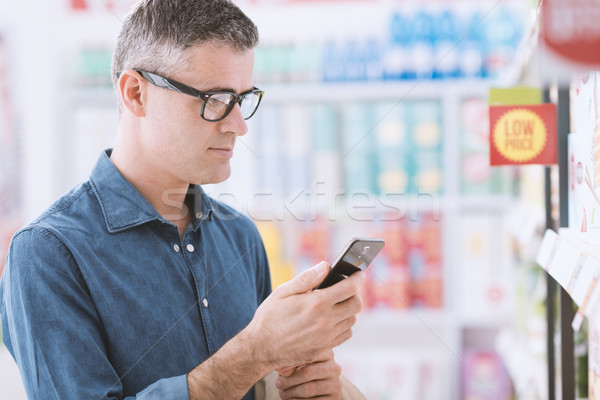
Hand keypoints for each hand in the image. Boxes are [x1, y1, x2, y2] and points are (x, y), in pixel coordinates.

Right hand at [244, 261, 362, 369]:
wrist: (261, 348)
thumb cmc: (269, 317)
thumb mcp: (283, 292)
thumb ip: (307, 278)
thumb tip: (326, 266)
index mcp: (316, 303)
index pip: (349, 288)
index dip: (356, 278)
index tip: (357, 273)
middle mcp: (325, 321)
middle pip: (356, 304)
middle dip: (354, 293)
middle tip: (346, 289)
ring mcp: (326, 337)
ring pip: (352, 319)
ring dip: (348, 309)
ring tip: (335, 304)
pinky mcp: (325, 348)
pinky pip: (345, 334)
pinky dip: (343, 324)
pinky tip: (331, 319)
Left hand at [275, 350, 341, 398]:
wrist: (317, 388)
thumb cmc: (303, 371)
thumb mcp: (298, 364)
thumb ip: (289, 363)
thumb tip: (280, 367)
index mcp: (326, 353)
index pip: (308, 354)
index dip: (291, 362)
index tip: (278, 368)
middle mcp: (334, 368)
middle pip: (308, 372)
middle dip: (289, 380)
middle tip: (278, 384)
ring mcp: (335, 384)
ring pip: (309, 389)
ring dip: (291, 392)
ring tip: (282, 393)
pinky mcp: (334, 399)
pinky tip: (291, 399)